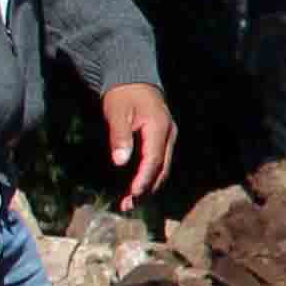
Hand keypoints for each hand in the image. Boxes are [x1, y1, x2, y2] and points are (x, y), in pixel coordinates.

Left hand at [96, 82, 175, 207]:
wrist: (134, 80)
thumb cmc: (123, 96)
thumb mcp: (116, 112)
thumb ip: (119, 136)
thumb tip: (120, 162)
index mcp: (159, 127)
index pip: (154, 159)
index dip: (144, 178)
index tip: (132, 194)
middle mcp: (169, 136)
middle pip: (162, 168)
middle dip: (146, 188)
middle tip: (128, 206)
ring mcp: (168, 139)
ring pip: (163, 168)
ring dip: (148, 186)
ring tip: (130, 202)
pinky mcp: (163, 141)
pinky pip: (160, 163)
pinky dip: (149, 177)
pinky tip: (137, 188)